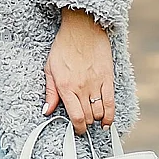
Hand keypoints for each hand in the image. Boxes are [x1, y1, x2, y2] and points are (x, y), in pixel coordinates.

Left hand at [43, 8, 114, 134]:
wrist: (82, 28)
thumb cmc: (64, 46)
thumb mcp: (50, 69)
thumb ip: (50, 92)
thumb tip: (47, 111)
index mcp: (66, 87)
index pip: (75, 116)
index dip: (77, 128)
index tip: (77, 130)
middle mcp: (82, 87)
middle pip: (88, 116)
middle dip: (86, 125)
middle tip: (84, 125)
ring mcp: (96, 83)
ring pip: (100, 111)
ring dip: (97, 120)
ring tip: (94, 121)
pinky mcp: (108, 77)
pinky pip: (111, 101)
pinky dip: (110, 114)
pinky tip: (107, 121)